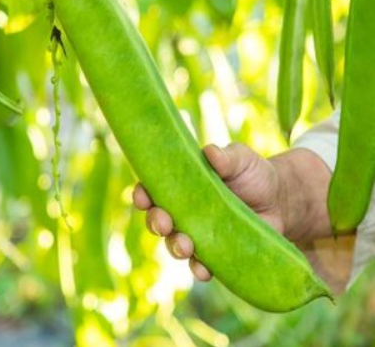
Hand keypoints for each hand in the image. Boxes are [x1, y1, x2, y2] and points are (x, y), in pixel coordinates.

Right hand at [133, 143, 302, 281]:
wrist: (281, 202)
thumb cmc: (254, 174)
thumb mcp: (241, 159)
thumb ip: (226, 157)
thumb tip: (212, 154)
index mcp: (180, 185)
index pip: (152, 190)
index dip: (142, 194)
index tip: (142, 197)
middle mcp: (182, 212)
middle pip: (157, 220)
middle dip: (156, 223)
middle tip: (164, 223)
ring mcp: (197, 234)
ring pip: (174, 244)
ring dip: (175, 247)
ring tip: (186, 247)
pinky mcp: (215, 254)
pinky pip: (200, 265)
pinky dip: (199, 269)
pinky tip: (203, 269)